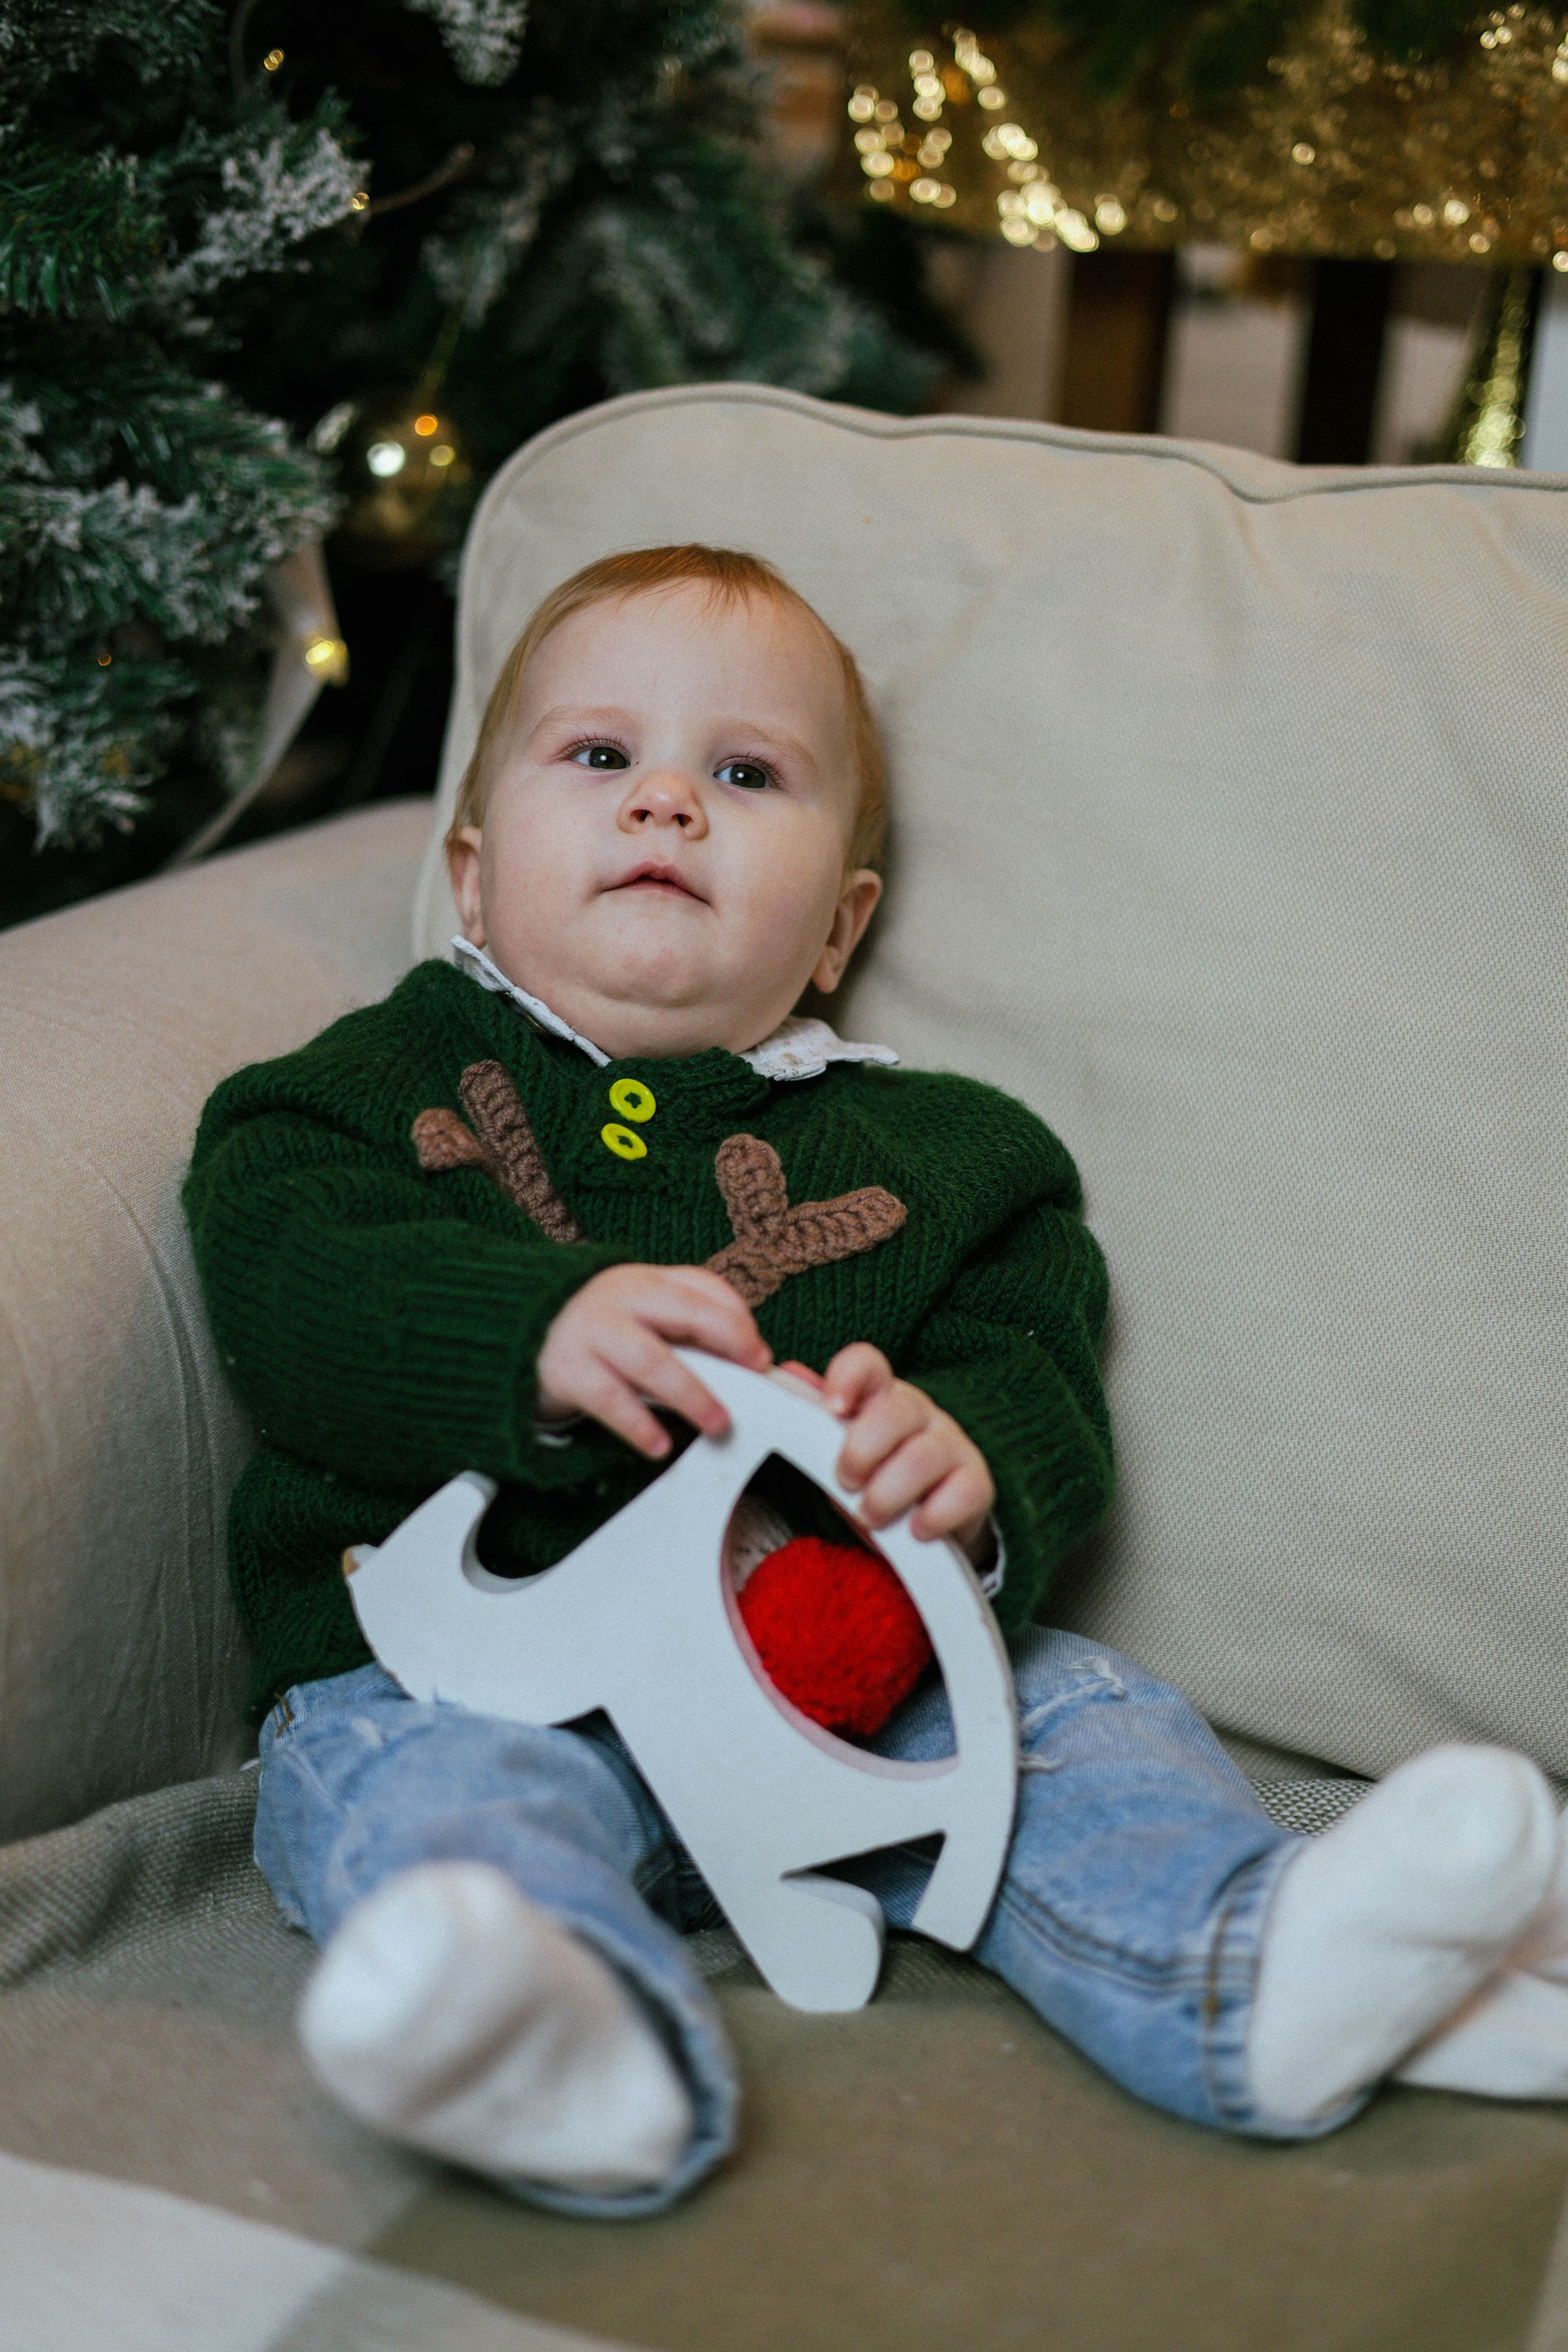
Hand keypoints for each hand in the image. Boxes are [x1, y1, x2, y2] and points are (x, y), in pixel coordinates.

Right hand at [536, 1264, 770, 1458]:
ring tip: (717, 1423)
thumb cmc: (596, 1330)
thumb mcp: (640, 1315)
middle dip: (728, 1341)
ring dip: (691, 1394)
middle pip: (685, 1310)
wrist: (511, 1332)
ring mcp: (592, 1331)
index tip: (760, 1356)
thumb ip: (687, 1329)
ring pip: (652, 1359)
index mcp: (646, 1282)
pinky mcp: (567, 1369)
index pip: (703, 1288)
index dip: (738, 1320)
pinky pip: (610, 1399)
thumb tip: (749, 1363)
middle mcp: (621, 1298)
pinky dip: (638, 1425)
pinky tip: (658, 1445)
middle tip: (755, 1375)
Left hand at [823, 1343, 995, 1558]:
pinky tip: (915, 1530)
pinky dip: (935, 1515)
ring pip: (926, 1455)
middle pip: (897, 1410)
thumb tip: (783, 1376)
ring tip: (870, 1516)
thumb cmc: (873, 1475)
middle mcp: (919, 1413)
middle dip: (863, 1449)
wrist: (920, 1522)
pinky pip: (965, 1491)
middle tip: (845, 1481)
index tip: (833, 1408)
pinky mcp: (976, 1484)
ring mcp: (951, 1446)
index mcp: (878, 1397)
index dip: (849, 1377)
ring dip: (890, 1491)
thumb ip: (810, 1416)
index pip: (868, 1364)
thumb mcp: (836, 1449)